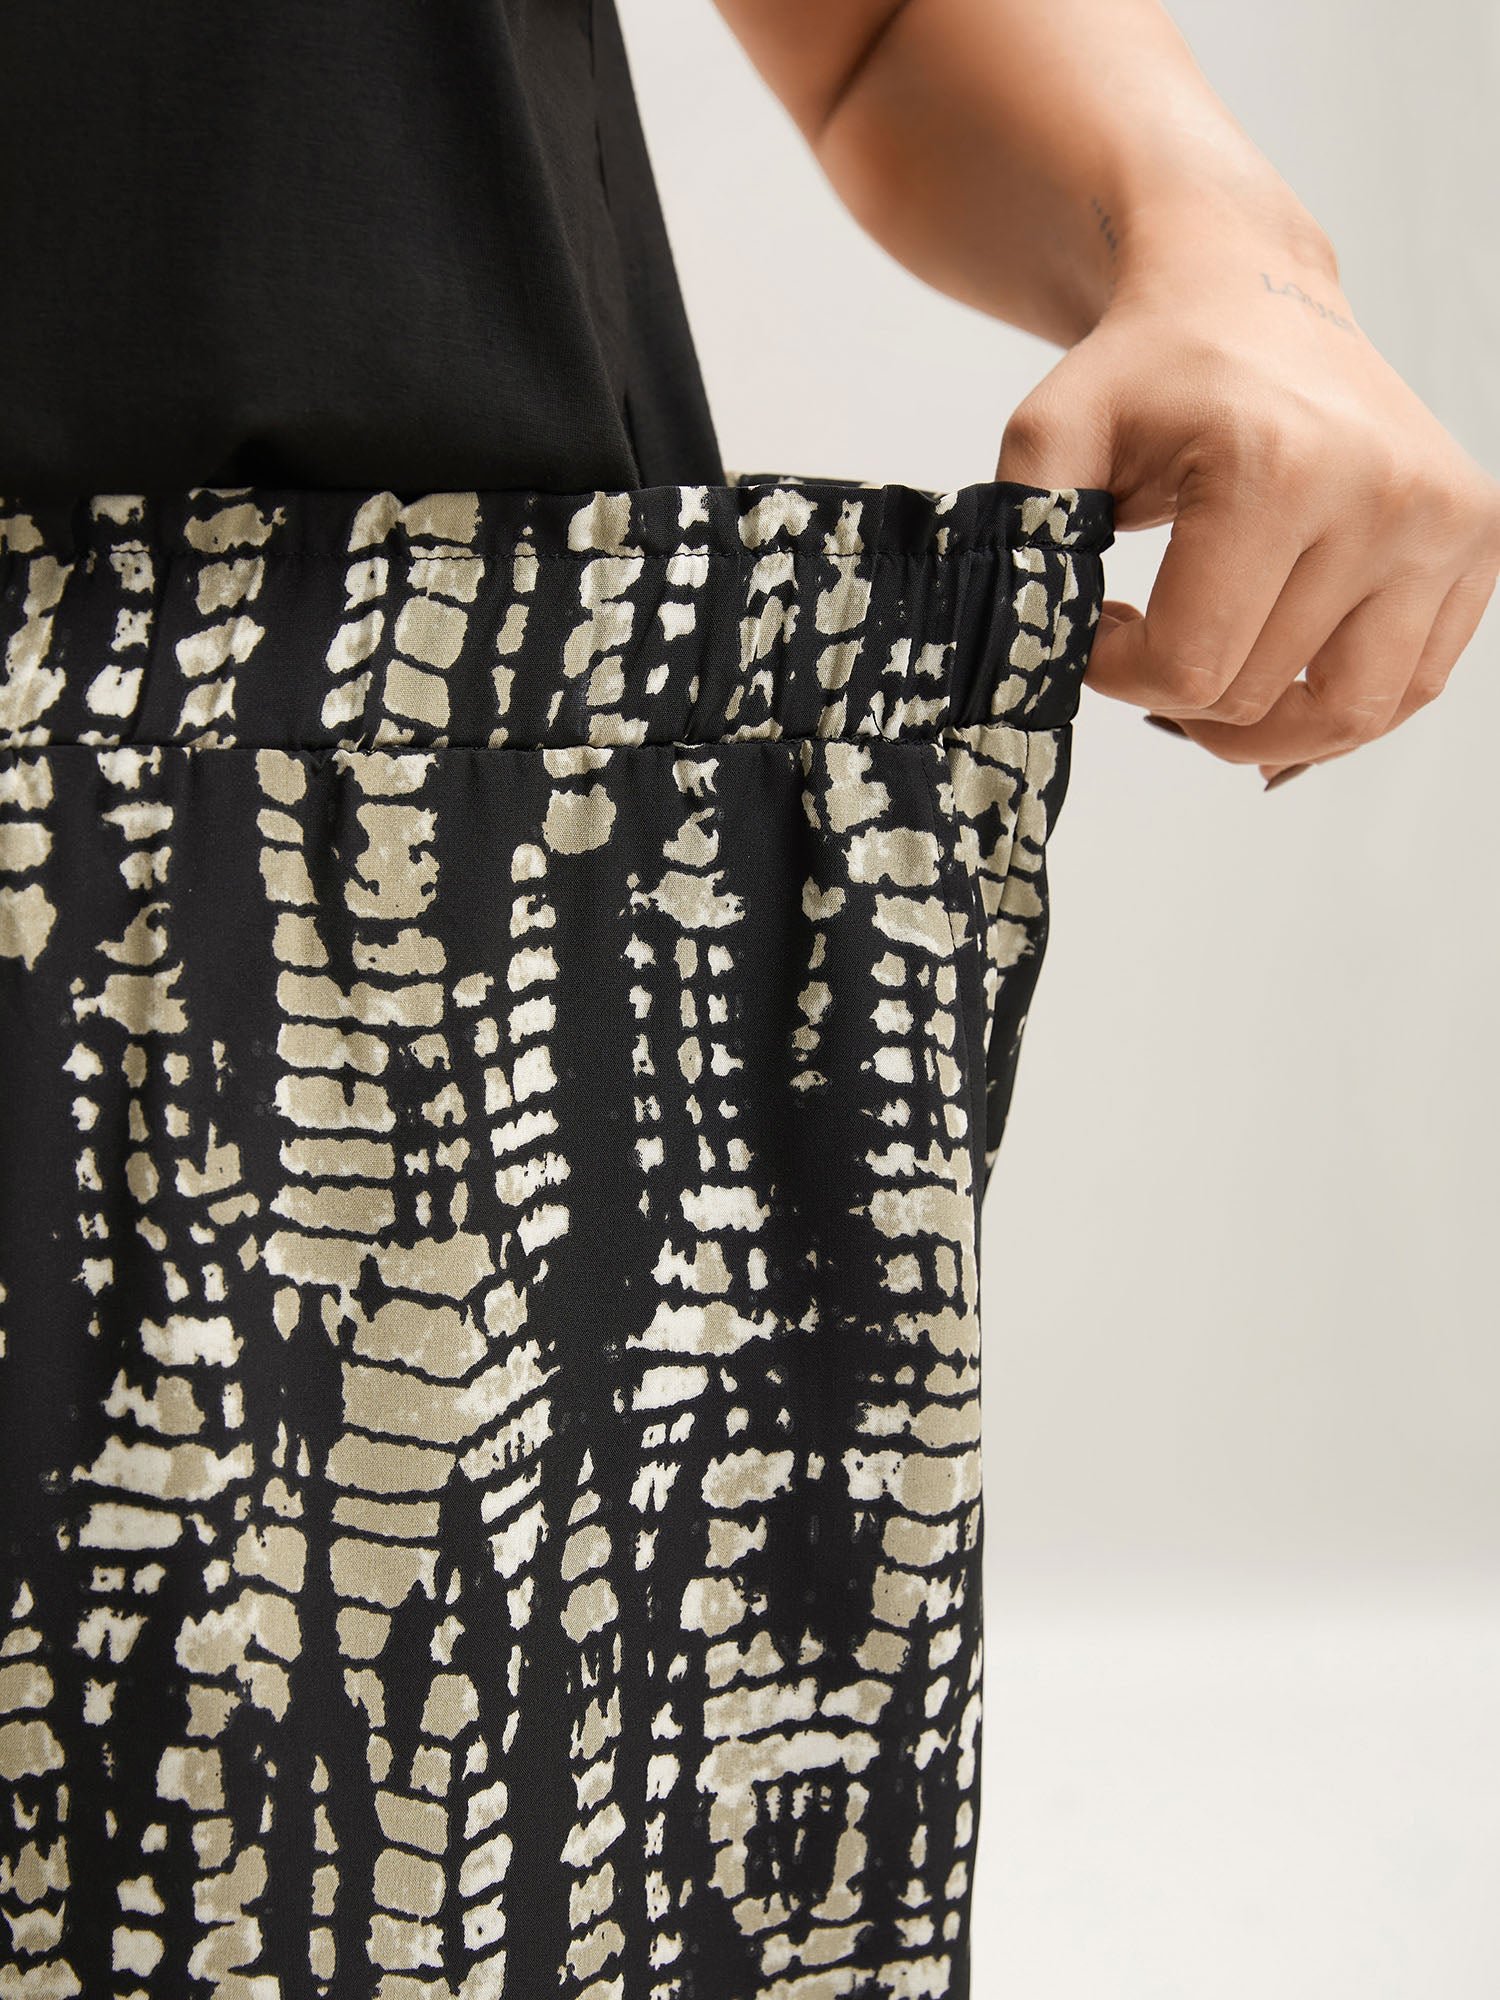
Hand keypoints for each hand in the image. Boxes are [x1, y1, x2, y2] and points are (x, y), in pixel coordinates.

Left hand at [993, 222, 1499, 783]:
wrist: (1249, 294)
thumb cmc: (1150, 371)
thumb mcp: (1054, 432)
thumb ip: (1025, 538)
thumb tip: (1030, 655)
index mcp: (1281, 468)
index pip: (1189, 669)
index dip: (1120, 673)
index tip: (1102, 623)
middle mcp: (1383, 495)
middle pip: (1258, 699)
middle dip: (1179, 688)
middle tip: (1151, 624)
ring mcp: (1445, 523)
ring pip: (1343, 718)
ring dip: (1262, 722)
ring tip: (1214, 664)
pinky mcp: (1477, 543)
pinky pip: (1407, 690)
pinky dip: (1336, 704)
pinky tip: (1280, 659)